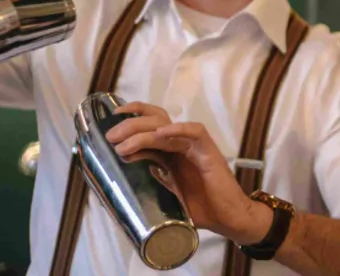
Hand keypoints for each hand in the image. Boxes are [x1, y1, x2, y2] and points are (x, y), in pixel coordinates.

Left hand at [105, 102, 268, 243]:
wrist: (230, 219)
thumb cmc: (202, 210)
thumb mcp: (167, 197)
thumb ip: (151, 187)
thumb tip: (119, 188)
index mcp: (171, 154)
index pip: (150, 126)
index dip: (131, 120)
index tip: (109, 127)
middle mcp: (182, 146)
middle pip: (155, 121)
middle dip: (130, 125)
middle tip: (111, 138)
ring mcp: (196, 147)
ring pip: (168, 126)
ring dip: (143, 131)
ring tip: (123, 144)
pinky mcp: (209, 153)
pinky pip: (195, 132)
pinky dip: (178, 128)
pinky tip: (161, 133)